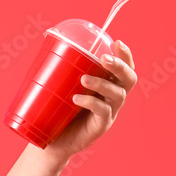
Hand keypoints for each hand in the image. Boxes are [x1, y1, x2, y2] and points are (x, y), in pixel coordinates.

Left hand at [43, 39, 137, 161]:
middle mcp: (113, 97)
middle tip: (103, 59)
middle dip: (120, 66)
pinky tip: (77, 98)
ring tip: (83, 79)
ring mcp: (109, 113)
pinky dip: (91, 102)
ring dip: (102, 83)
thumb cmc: (57, 108)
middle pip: (128, 79)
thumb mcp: (60, 84)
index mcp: (107, 84)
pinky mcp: (100, 126)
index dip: (126, 56)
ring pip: (117, 94)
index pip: (125, 68)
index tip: (117, 43)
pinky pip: (103, 112)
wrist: (51, 139)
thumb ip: (60, 64)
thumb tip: (47, 36)